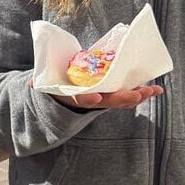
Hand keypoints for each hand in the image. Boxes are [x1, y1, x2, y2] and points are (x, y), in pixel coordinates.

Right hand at [49, 84, 164, 111]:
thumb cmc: (54, 86)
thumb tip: (30, 82)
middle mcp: (90, 100)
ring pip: (121, 100)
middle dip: (122, 98)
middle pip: (107, 101)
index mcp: (73, 97)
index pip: (80, 99)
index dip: (87, 98)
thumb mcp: (44, 84)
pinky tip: (154, 89)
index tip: (96, 97)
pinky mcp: (111, 94)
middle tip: (136, 95)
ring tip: (153, 90)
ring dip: (137, 95)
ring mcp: (102, 99)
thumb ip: (38, 82)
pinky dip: (139, 92)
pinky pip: (127, 94)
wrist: (62, 97)